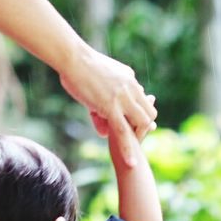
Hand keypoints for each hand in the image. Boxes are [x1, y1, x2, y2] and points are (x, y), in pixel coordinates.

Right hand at [59, 47, 157, 165]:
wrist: (72, 57)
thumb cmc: (77, 65)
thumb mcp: (97, 78)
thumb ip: (104, 95)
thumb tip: (105, 113)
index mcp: (129, 78)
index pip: (143, 100)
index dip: (139, 114)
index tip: (132, 125)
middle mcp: (131, 87)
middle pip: (148, 113)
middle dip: (142, 128)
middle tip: (132, 139)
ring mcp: (122, 97)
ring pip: (140, 123)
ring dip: (136, 138)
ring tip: (132, 157)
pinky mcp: (110, 107)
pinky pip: (123, 131)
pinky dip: (128, 149)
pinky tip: (130, 163)